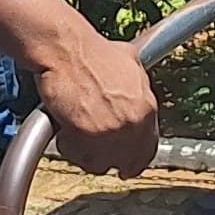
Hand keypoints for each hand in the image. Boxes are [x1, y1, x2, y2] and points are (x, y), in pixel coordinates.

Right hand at [33, 29, 164, 176]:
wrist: (66, 50)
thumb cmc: (92, 51)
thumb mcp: (131, 63)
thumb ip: (140, 89)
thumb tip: (140, 97)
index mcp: (147, 108)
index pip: (148, 149)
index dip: (135, 158)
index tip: (127, 163)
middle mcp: (133, 123)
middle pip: (127, 162)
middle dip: (111, 160)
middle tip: (97, 154)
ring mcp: (111, 132)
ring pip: (101, 164)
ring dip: (88, 155)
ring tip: (77, 135)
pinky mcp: (86, 137)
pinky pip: (79, 158)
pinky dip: (70, 149)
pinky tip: (65, 131)